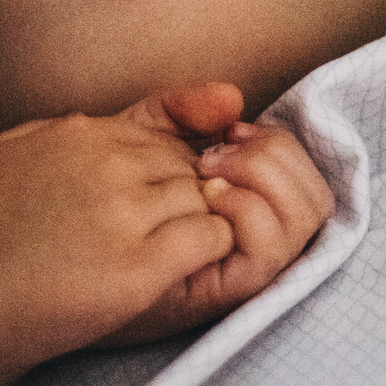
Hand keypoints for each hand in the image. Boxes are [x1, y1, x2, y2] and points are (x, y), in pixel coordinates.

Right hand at [0, 83, 244, 385]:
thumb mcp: (12, 154)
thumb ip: (65, 140)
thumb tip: (94, 131)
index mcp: (78, 132)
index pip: (166, 137)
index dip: (170, 175)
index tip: (155, 208)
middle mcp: (108, 162)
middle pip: (192, 167)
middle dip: (188, 201)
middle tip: (162, 241)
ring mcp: (124, 210)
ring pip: (208, 200)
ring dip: (198, 229)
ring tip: (163, 262)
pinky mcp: (136, 265)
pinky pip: (211, 239)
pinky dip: (207, 254)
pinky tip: (175, 276)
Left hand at [93, 116, 333, 349]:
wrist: (69, 267)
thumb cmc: (102, 209)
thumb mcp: (140, 141)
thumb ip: (182, 111)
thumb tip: (234, 97)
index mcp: (253, 206)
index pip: (305, 172)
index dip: (274, 142)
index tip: (228, 130)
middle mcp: (264, 240)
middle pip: (316, 193)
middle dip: (273, 155)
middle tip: (216, 151)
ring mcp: (253, 266)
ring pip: (305, 214)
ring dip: (261, 176)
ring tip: (209, 173)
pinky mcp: (235, 288)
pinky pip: (271, 245)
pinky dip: (246, 208)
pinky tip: (206, 198)